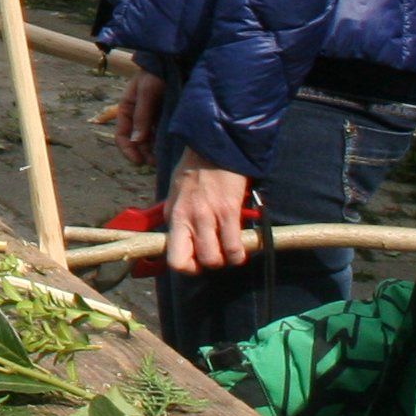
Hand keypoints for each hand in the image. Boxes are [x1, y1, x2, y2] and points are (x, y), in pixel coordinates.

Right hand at [108, 69, 162, 162]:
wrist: (175, 61)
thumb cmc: (156, 73)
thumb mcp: (147, 92)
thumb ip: (142, 116)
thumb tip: (136, 140)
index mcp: (127, 108)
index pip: (121, 135)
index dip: (127, 150)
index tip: (138, 161)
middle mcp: (138, 115)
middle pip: (136, 140)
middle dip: (143, 153)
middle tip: (154, 164)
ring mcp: (152, 116)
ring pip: (149, 139)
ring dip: (153, 151)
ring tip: (162, 160)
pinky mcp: (165, 117)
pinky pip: (161, 134)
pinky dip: (163, 143)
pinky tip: (170, 150)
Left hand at [162, 150, 255, 275]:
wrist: (214, 147)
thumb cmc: (193, 168)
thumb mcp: (174, 193)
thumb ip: (175, 215)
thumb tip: (177, 237)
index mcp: (174, 216)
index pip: (175, 259)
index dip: (187, 268)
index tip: (196, 262)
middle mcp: (189, 219)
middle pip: (201, 262)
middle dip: (210, 264)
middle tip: (216, 253)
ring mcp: (210, 216)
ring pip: (218, 258)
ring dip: (226, 259)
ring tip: (229, 249)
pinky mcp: (230, 211)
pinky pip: (236, 246)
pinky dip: (240, 252)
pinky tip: (241, 245)